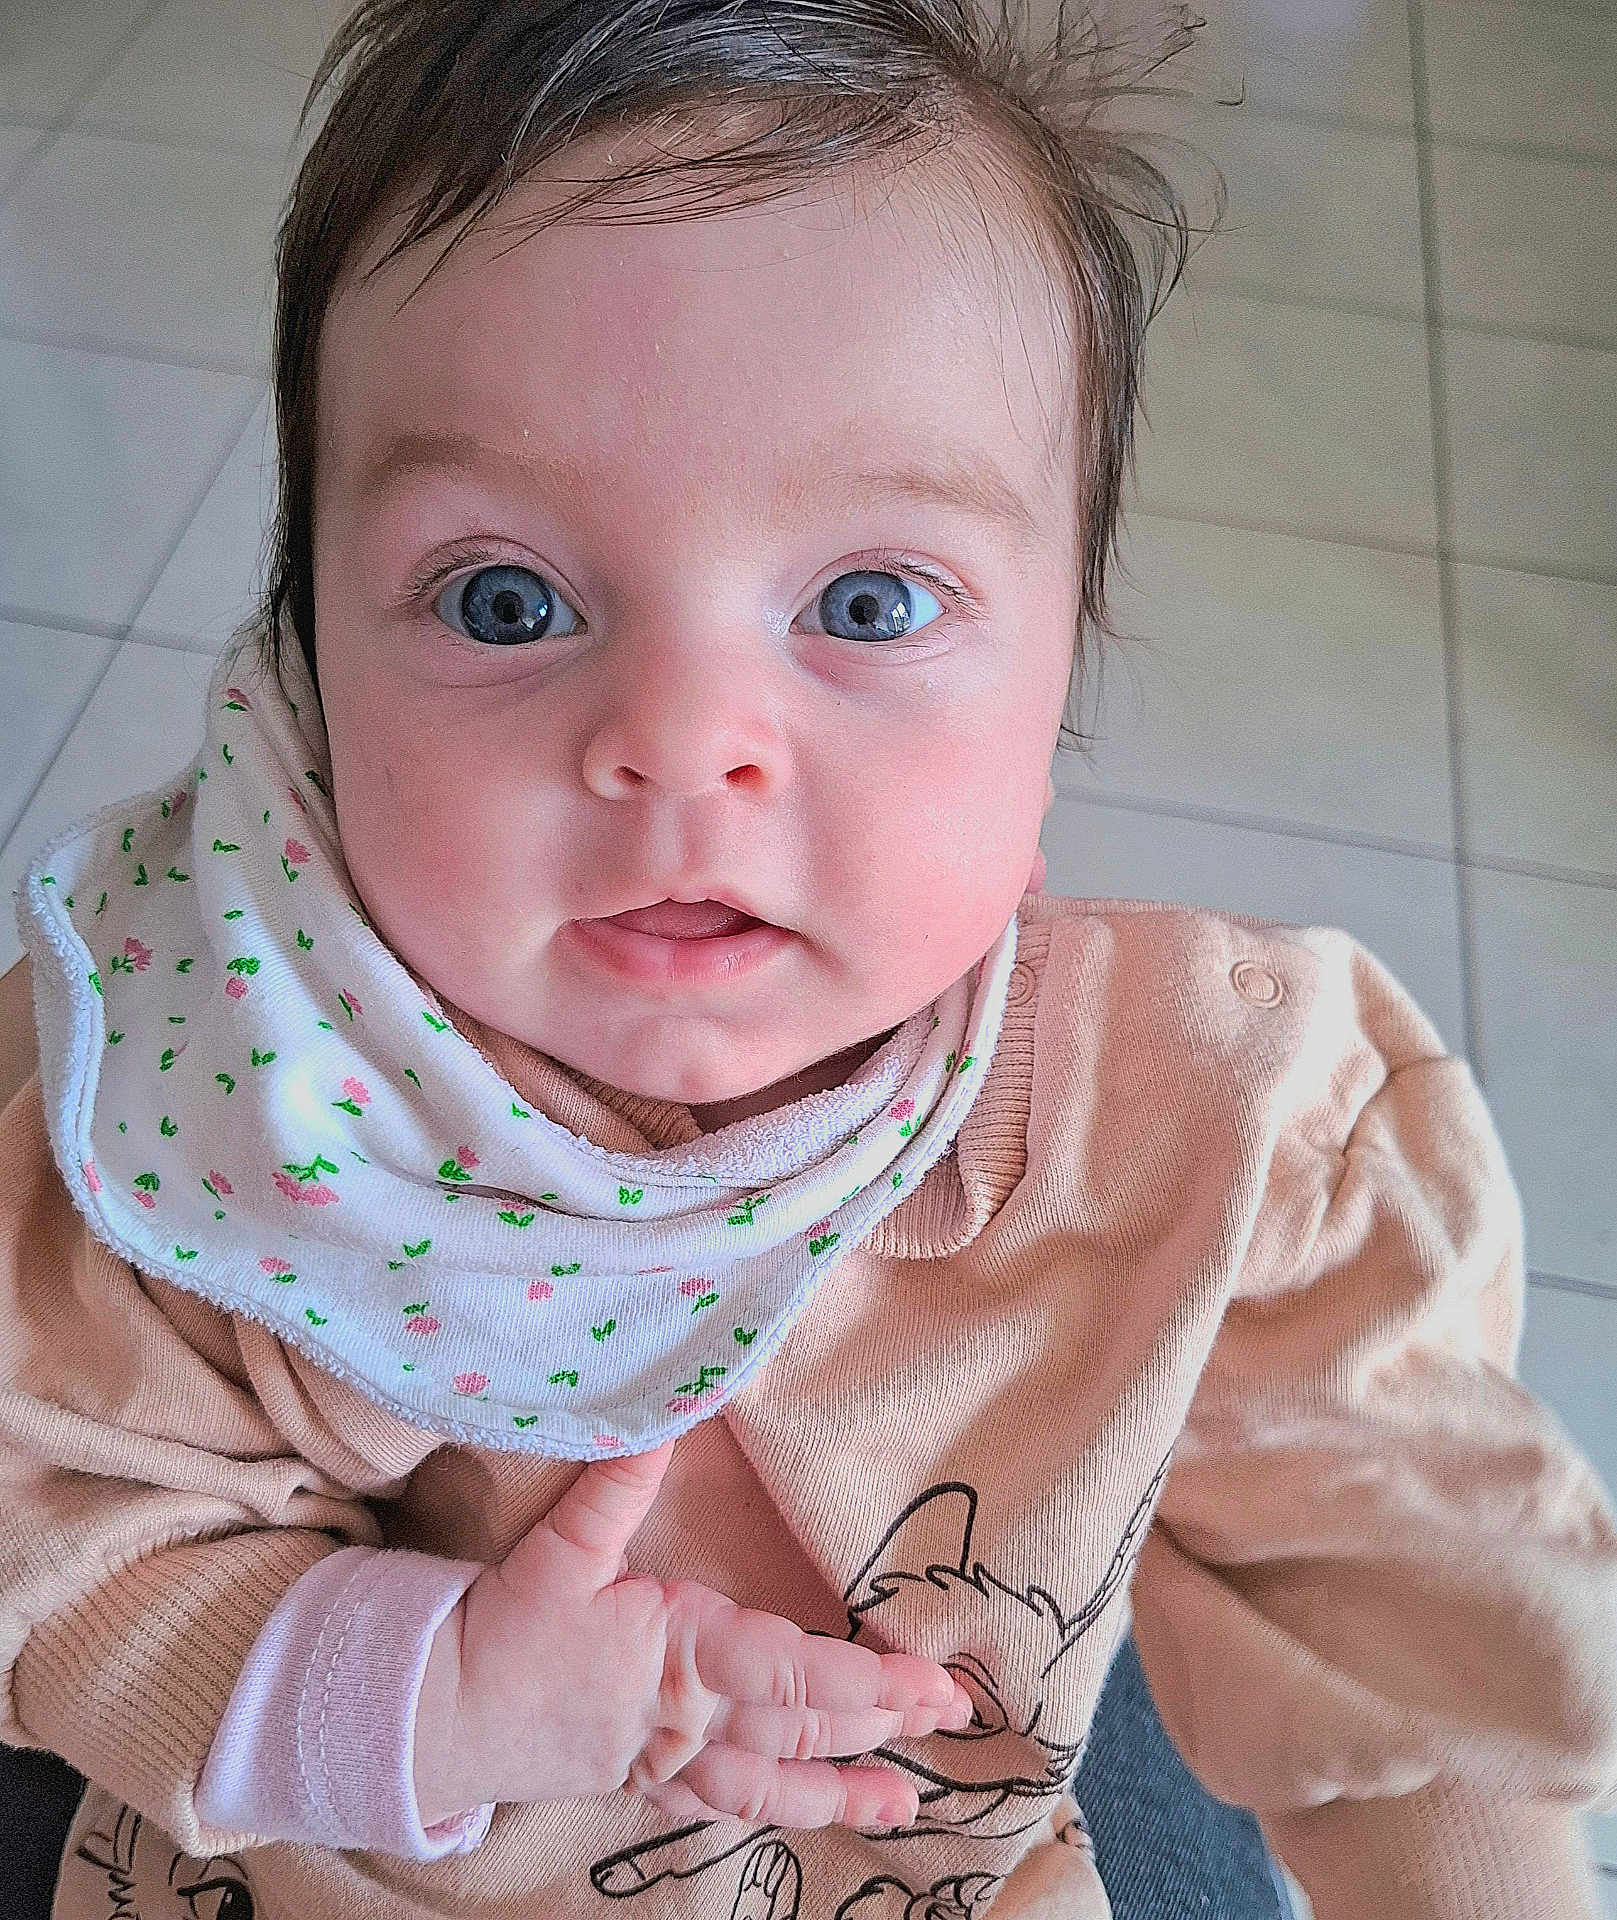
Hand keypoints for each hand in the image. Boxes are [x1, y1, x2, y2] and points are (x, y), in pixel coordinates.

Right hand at [414, 1438, 970, 1829]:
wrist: (440, 1712)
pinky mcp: (650, 1781)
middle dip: (884, 1723)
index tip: (928, 1682)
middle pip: (805, 1729)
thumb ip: (620, 1483)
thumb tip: (670, 1415)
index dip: (868, 1685)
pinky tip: (817, 1811)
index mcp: (682, 1654)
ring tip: (909, 1801)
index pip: (795, 1677)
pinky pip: (729, 1807)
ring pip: (775, 1783)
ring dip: (846, 1791)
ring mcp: (672, 1759)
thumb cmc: (507, 1627)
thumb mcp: (562, 1546)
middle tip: (954, 1716)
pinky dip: (781, 1811)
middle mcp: (691, 1718)